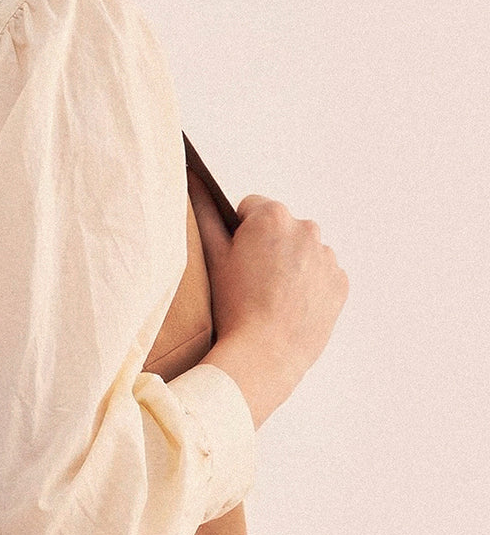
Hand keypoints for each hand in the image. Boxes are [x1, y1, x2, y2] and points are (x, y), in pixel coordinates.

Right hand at [191, 177, 349, 428]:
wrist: (264, 355)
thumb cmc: (232, 306)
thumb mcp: (211, 257)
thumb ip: (203, 213)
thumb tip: (194, 180)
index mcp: (272, 216)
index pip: (250, 207)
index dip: (237, 233)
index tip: (234, 260)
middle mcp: (306, 227)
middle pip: (280, 228)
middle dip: (267, 247)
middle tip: (249, 282)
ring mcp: (327, 255)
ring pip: (302, 252)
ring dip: (289, 265)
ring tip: (270, 298)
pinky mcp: (340, 282)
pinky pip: (321, 275)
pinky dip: (307, 286)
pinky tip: (288, 307)